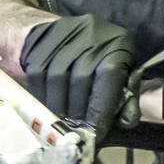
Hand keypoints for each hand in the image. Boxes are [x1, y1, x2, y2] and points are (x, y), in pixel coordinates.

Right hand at [19, 13, 136, 144]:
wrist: (75, 35)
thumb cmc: (103, 62)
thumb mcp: (123, 78)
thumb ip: (127, 101)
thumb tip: (125, 122)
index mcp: (118, 43)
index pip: (109, 76)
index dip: (100, 108)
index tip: (94, 132)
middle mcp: (91, 32)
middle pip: (80, 77)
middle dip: (77, 109)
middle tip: (75, 128)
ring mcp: (63, 31)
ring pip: (55, 75)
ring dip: (57, 104)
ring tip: (60, 118)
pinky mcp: (39, 37)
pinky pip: (36, 71)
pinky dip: (40, 92)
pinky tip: (47, 103)